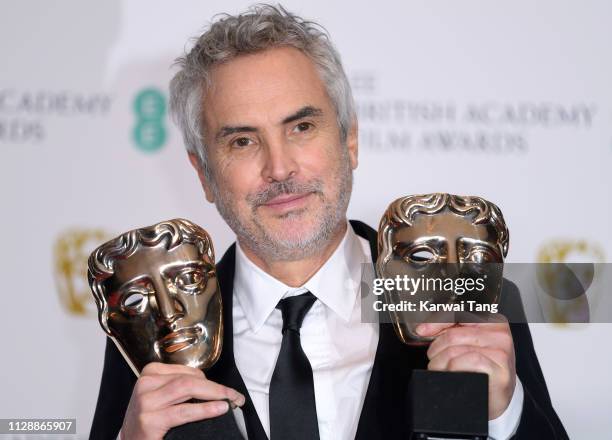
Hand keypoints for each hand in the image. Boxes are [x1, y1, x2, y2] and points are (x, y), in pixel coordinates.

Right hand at [120, 362, 245, 439]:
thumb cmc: (149, 421)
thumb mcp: (162, 398)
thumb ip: (181, 389)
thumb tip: (215, 390)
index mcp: (150, 373)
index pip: (188, 372)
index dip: (211, 381)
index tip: (227, 391)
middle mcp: (145, 385)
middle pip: (189, 379)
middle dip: (217, 388)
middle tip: (235, 396)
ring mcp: (145, 402)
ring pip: (187, 389)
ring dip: (215, 395)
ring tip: (231, 402)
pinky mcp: (149, 421)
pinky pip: (183, 411)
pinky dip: (205, 409)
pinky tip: (219, 409)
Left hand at [416, 317, 515, 419]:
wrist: (497, 397)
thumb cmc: (482, 369)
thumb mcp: (468, 344)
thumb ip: (450, 331)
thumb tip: (423, 329)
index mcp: (492, 321)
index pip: (458, 314)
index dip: (436, 322)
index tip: (422, 331)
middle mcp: (499, 333)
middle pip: (453, 335)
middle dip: (436, 349)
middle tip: (434, 361)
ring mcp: (502, 351)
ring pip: (457, 350)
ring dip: (441, 363)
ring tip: (440, 370)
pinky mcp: (500, 369)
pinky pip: (469, 361)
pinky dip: (455, 368)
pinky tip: (454, 374)